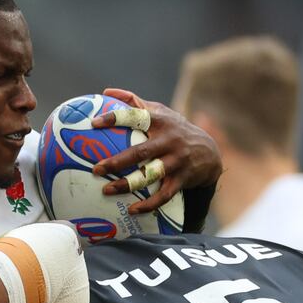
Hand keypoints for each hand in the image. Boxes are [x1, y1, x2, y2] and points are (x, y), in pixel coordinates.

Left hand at [91, 88, 221, 214]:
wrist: (208, 152)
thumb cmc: (174, 129)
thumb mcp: (159, 112)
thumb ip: (134, 102)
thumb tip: (106, 92)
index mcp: (161, 121)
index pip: (136, 116)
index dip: (115, 118)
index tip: (94, 123)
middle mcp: (169, 140)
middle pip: (140, 152)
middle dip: (117, 161)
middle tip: (96, 168)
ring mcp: (177, 161)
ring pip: (151, 175)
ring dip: (128, 185)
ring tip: (106, 191)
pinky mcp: (182, 179)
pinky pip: (164, 195)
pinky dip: (148, 205)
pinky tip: (132, 210)